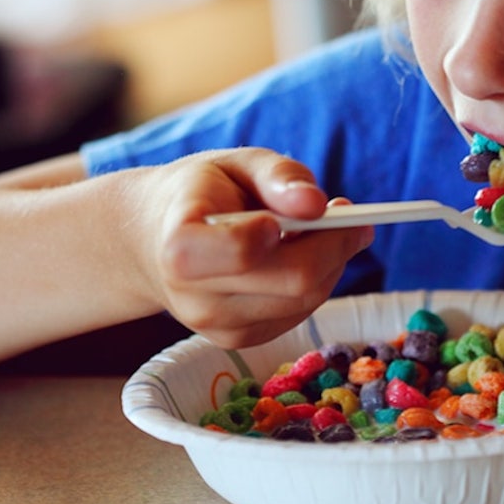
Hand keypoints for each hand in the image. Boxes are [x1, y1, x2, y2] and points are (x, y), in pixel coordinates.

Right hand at [136, 148, 372, 348]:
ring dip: (331, 263)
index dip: (284, 232)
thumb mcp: (233, 162)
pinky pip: (299, 313)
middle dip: (336, 245)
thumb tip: (317, 203)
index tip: (308, 207)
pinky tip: (303, 255)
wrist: (150, 241)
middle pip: (292, 282)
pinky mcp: (239, 341)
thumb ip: (277, 174)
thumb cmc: (197, 193)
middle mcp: (195, 298)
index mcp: (181, 246)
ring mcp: (217, 327)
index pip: (242, 252)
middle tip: (353, 214)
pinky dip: (316, 282)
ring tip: (324, 227)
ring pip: (305, 301)